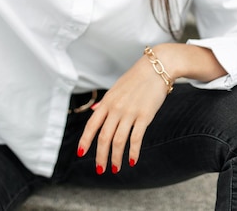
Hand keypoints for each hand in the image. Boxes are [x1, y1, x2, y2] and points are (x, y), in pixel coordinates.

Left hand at [77, 55, 168, 173]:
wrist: (156, 68)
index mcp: (107, 101)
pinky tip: (132, 161)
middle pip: (104, 137)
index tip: (81, 153)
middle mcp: (116, 108)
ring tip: (115, 168)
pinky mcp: (145, 116)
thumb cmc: (136, 78)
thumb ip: (105, 102)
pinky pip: (136, 139)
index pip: (92, 124)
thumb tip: (93, 111)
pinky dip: (133, 152)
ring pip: (118, 141)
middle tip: (100, 169)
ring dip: (115, 158)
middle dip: (100, 156)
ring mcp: (130, 113)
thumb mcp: (116, 88)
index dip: (85, 140)